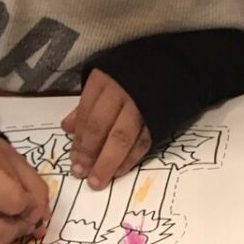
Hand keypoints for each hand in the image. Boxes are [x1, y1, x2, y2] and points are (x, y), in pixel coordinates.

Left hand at [62, 68, 151, 189]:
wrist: (176, 62)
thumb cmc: (133, 73)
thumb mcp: (106, 78)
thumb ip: (87, 104)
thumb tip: (67, 128)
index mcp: (105, 81)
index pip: (87, 114)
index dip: (79, 139)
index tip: (74, 159)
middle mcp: (123, 93)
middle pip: (101, 128)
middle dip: (90, 154)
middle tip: (81, 174)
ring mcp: (143, 106)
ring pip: (122, 138)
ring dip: (108, 162)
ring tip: (97, 180)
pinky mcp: (160, 118)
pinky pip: (144, 142)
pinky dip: (131, 159)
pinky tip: (119, 171)